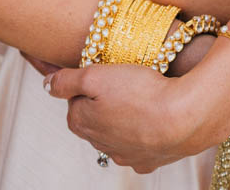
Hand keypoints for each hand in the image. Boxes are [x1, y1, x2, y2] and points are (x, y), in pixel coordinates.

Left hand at [44, 64, 200, 173]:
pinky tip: (153, 117)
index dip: (85, 83)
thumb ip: (67, 80)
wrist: (183, 119)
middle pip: (93, 119)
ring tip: (140, 96)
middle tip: (121, 81)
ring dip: (122, 117)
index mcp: (82, 123)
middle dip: (101, 102)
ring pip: (115, 133)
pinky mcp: (148, 160)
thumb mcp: (95, 75)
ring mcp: (125, 155)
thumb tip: (47, 84)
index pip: (73, 101)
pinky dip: (143, 132)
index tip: (101, 70)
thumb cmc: (139, 93)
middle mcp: (100, 144)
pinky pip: (139, 145)